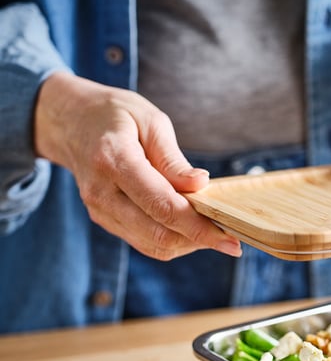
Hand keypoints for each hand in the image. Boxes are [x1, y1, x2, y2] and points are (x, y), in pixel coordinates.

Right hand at [34, 72, 241, 259]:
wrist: (70, 123)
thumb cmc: (114, 116)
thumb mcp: (150, 121)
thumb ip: (174, 159)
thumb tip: (201, 185)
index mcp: (113, 160)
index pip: (161, 205)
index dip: (198, 226)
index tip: (229, 237)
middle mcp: (102, 193)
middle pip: (158, 233)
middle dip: (199, 241)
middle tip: (231, 241)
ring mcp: (100, 211)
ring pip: (153, 244)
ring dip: (188, 243)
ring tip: (213, 231)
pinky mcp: (105, 220)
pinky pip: (144, 242)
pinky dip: (172, 241)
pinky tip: (191, 229)